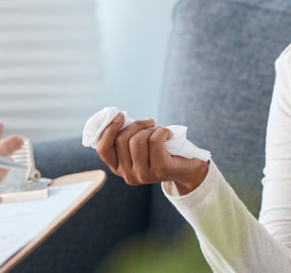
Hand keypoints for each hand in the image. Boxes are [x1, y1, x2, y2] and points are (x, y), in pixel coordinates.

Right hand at [94, 113, 208, 194]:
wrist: (188, 168)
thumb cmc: (160, 151)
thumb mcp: (138, 146)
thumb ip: (126, 136)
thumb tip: (117, 116)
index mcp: (118, 168)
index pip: (103, 149)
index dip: (109, 129)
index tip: (120, 115)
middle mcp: (128, 175)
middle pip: (121, 140)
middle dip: (136, 125)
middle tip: (149, 123)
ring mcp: (143, 175)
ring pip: (137, 140)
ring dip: (149, 129)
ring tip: (158, 130)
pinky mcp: (160, 170)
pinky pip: (154, 141)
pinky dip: (162, 131)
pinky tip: (168, 134)